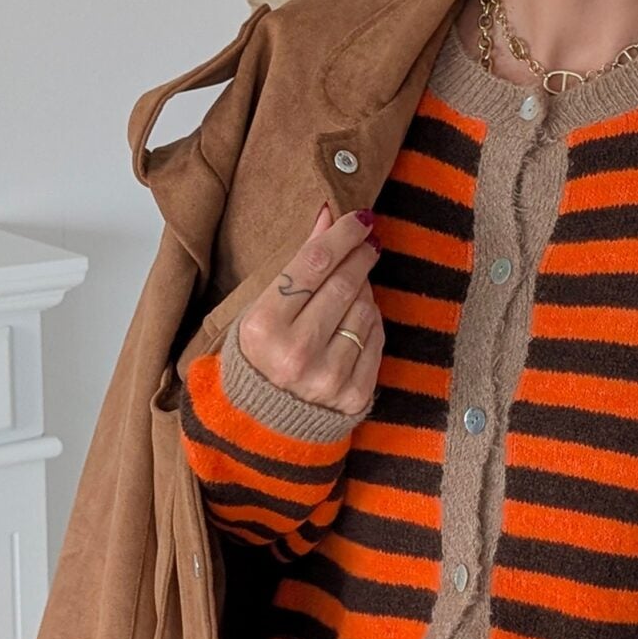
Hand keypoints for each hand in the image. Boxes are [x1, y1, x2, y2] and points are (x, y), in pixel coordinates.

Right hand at [235, 201, 381, 416]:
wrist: (265, 422)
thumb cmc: (260, 354)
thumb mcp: (262, 308)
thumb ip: (297, 265)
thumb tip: (329, 217)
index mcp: (263, 328)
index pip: (313, 264)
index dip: (342, 235)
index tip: (360, 219)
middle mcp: (296, 354)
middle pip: (344, 284)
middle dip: (360, 255)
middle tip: (368, 241)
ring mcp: (328, 378)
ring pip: (366, 309)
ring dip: (364, 290)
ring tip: (353, 287)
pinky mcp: (354, 395)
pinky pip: (377, 339)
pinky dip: (371, 321)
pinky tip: (358, 316)